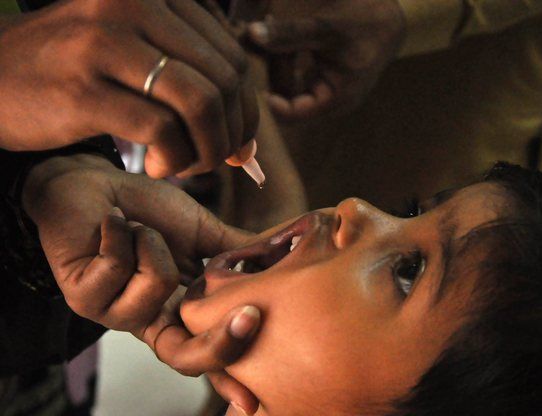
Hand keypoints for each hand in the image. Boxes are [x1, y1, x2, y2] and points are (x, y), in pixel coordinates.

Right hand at [0, 0, 258, 177]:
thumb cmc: (76, 72)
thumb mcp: (138, 54)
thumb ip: (192, 79)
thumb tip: (247, 140)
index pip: (233, 58)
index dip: (246, 110)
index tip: (239, 143)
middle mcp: (133, 6)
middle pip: (224, 81)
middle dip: (232, 134)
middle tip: (217, 161)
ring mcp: (104, 44)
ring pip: (201, 102)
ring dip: (208, 149)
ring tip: (188, 166)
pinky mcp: (82, 89)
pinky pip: (161, 130)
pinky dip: (174, 159)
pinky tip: (159, 168)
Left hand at [21, 153, 258, 410]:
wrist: (91, 184)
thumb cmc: (145, 209)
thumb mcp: (202, 231)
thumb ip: (237, 251)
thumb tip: (283, 254)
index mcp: (178, 310)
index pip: (207, 352)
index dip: (231, 376)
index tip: (254, 402)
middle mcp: (149, 320)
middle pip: (185, 357)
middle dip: (221, 342)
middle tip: (250, 316)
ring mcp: (115, 312)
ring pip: (159, 286)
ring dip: (153, 241)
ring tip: (137, 228)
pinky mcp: (83, 295)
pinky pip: (121, 265)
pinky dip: (122, 232)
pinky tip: (112, 225)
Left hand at [247, 0, 405, 118]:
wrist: (390, 16)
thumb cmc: (363, 20)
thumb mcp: (325, 27)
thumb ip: (288, 33)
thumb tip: (251, 34)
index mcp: (337, 99)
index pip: (291, 115)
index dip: (270, 98)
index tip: (257, 69)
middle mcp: (331, 102)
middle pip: (287, 101)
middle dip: (274, 72)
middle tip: (266, 39)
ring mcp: (327, 93)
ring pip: (288, 87)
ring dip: (278, 63)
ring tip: (277, 31)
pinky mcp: (323, 80)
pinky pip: (295, 77)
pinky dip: (286, 59)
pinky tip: (282, 38)